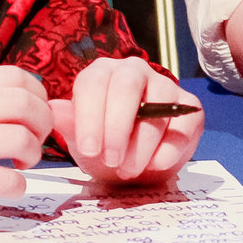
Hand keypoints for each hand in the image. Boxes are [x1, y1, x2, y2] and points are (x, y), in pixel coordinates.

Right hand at [0, 66, 52, 230]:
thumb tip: (30, 103)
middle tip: (33, 143)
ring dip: (32, 155)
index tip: (32, 117)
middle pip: (24, 104)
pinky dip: (17, 186)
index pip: (15, 77)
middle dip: (42, 125)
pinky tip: (5, 187)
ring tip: (19, 165)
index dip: (38, 97)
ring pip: (19, 138)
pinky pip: (5, 179)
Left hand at [51, 57, 202, 186]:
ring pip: (157, 106)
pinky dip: (169, 148)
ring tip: (129, 171)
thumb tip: (53, 109)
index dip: (91, 116)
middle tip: (112, 160)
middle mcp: (134, 71)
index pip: (93, 83)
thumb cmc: (104, 147)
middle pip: (126, 86)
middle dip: (118, 127)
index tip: (90, 149)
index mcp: (102, 73)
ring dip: (142, 144)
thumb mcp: (82, 141)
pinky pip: (183, 124)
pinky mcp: (189, 108)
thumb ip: (69, 125)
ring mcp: (165, 86)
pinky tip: (155, 165)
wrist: (134, 167)